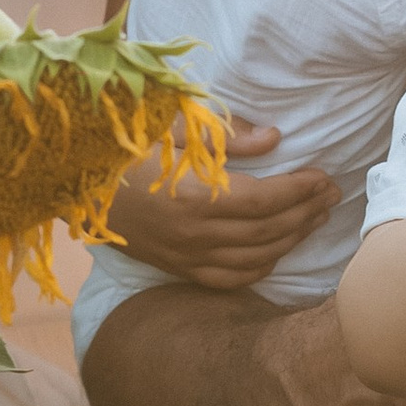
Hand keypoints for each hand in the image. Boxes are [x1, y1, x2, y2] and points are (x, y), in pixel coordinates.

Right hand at [106, 116, 336, 289]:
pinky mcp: (177, 269)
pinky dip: (261, 268)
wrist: (72, 184)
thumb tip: (274, 138)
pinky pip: (230, 279)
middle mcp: (194, 234)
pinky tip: (280, 251)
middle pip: (269, 229)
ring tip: (316, 218)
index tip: (324, 176)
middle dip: (307, 212)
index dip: (300, 189)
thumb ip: (224, 136)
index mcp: (193, 195)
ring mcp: (186, 257)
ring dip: (293, 238)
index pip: (265, 199)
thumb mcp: (168, 125)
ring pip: (256, 257)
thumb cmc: (121, 146)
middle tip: (332, 194)